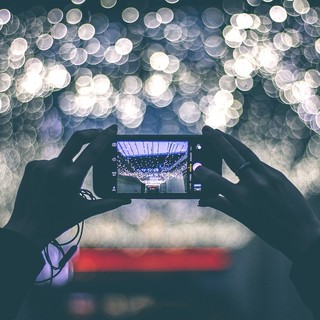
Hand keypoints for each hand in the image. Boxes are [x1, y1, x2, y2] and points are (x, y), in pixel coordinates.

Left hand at [5, 125, 129, 249]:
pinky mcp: (32, 166)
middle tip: (101, 132)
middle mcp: (56, 167)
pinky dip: (57, 169)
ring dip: (71, 164)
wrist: (27, 228)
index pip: (93, 150)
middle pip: (77, 139)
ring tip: (65, 185)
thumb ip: (108, 203)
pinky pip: (51, 162)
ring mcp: (42, 165)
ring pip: (64, 157)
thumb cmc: (59, 220)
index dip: (105, 137)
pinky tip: (52, 185)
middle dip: (91, 133)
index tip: (113, 128)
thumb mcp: (85, 211)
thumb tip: (126, 199)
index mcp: (72, 177)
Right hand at [195, 126, 319, 260]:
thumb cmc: (269, 229)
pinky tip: (239, 153)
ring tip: (220, 133)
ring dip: (231, 140)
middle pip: (231, 156)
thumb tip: (202, 200)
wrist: (302, 233)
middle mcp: (254, 184)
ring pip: (245, 152)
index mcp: (242, 199)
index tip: (196, 166)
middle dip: (216, 140)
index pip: (215, 180)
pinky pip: (257, 162)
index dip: (203, 172)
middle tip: (206, 129)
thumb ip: (221, 205)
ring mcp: (268, 177)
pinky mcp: (277, 174)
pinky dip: (245, 156)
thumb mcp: (242, 219)